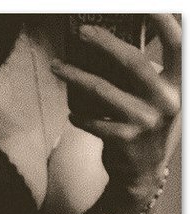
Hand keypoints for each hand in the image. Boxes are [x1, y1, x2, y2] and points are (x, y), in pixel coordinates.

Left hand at [51, 14, 180, 197]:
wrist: (144, 173)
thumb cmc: (147, 127)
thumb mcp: (157, 99)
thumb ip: (144, 75)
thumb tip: (112, 43)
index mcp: (180, 84)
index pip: (179, 45)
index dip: (165, 23)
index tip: (146, 6)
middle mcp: (168, 100)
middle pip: (133, 62)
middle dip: (105, 42)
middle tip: (82, 31)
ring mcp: (147, 121)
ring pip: (103, 90)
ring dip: (75, 76)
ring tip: (57, 67)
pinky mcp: (126, 139)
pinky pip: (93, 120)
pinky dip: (79, 116)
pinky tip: (73, 114)